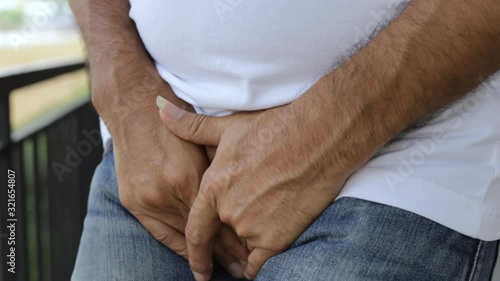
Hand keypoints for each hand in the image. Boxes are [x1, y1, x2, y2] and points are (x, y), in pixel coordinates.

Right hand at [100, 93, 248, 277]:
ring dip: (201, 254)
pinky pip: (159, 233)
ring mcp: (148, 199)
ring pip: (181, 236)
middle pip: (202, 233)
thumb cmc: (176, 124)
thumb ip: (219, 176)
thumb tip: (239, 204)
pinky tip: (191, 258)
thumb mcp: (206, 145)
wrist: (134, 109)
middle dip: (224, 254)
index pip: (217, 221)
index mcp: (190, 177)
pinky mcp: (133, 201)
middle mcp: (167, 193)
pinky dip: (178, 246)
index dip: (234, 242)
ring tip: (220, 269)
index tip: (249, 257)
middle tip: (242, 269)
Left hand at [158, 91, 352, 279]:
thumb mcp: (229, 127)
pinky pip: (261, 264)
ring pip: (245, 247)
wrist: (318, 136)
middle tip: (247, 229)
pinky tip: (264, 256)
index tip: (198, 271)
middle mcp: (228, 211)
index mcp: (214, 188)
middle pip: (225, 236)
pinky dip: (260, 264)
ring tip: (265, 227)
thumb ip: (192, 127)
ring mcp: (252, 226)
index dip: (195, 254)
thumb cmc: (274, 128)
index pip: (196, 230)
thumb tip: (160, 110)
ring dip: (249, 246)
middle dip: (231, 238)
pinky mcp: (277, 237)